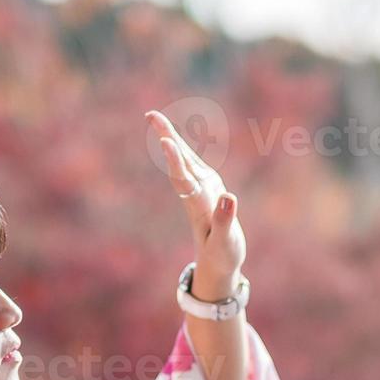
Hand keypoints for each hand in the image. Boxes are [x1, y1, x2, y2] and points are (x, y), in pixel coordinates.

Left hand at [146, 109, 246, 299]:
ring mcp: (201, 192)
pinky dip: (184, 150)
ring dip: (171, 140)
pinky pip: (193, 166)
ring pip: (184, 161)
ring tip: (156, 119)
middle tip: (151, 115)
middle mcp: (196, 195)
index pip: (184, 179)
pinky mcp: (208, 191)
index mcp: (199, 206)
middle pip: (179, 163)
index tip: (165, 141)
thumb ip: (225, 220)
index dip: (175, 160)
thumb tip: (228, 196)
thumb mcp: (226, 242)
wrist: (217, 264)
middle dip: (166, 138)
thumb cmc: (222, 256)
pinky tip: (176, 140)